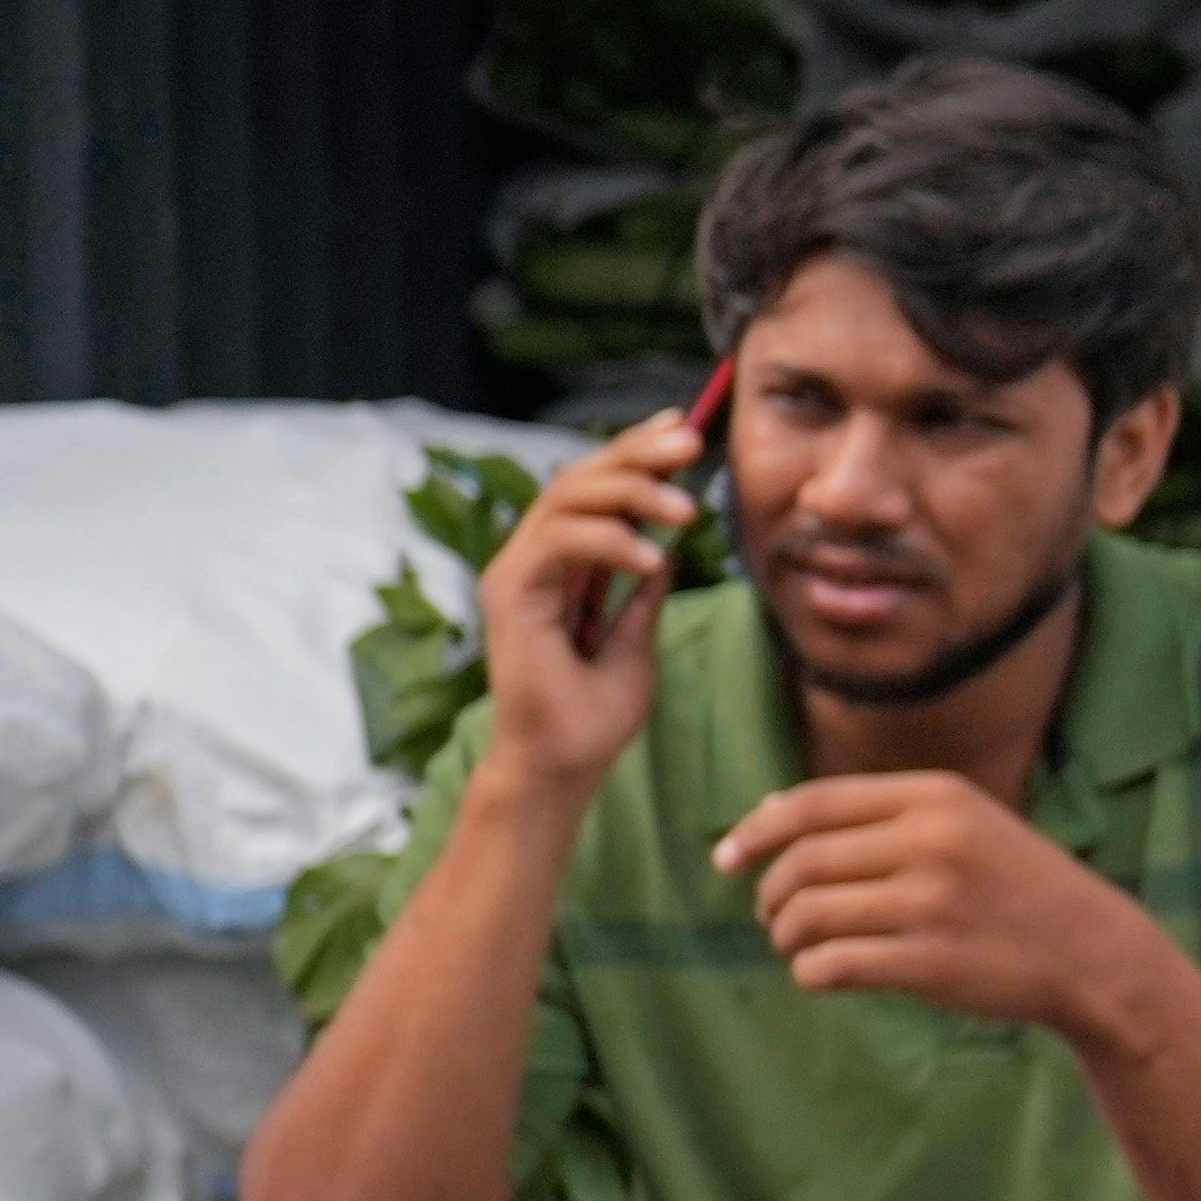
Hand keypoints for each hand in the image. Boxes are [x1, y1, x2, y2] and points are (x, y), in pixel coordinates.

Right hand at [475, 411, 708, 791]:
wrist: (562, 769)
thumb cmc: (592, 718)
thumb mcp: (636, 642)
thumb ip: (642, 595)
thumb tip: (669, 551)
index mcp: (557, 566)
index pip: (591, 488)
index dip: (633, 452)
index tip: (681, 432)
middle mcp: (529, 560)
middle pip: (577, 477)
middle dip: (636, 454)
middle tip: (690, 444)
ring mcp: (514, 574)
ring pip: (566, 497)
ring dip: (632, 493)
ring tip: (686, 512)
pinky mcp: (510, 594)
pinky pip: (560, 540)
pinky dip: (611, 542)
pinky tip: (653, 559)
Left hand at [711, 769, 1181, 1045]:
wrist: (1092, 952)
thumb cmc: (1012, 887)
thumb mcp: (961, 824)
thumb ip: (874, 816)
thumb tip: (767, 813)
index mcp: (935, 796)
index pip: (813, 804)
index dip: (756, 831)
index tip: (726, 858)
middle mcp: (932, 842)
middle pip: (802, 863)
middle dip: (769, 894)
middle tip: (773, 917)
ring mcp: (932, 903)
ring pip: (807, 915)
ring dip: (786, 936)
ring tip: (799, 946)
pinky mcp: (930, 962)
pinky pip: (831, 966)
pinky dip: (811, 973)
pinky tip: (824, 974)